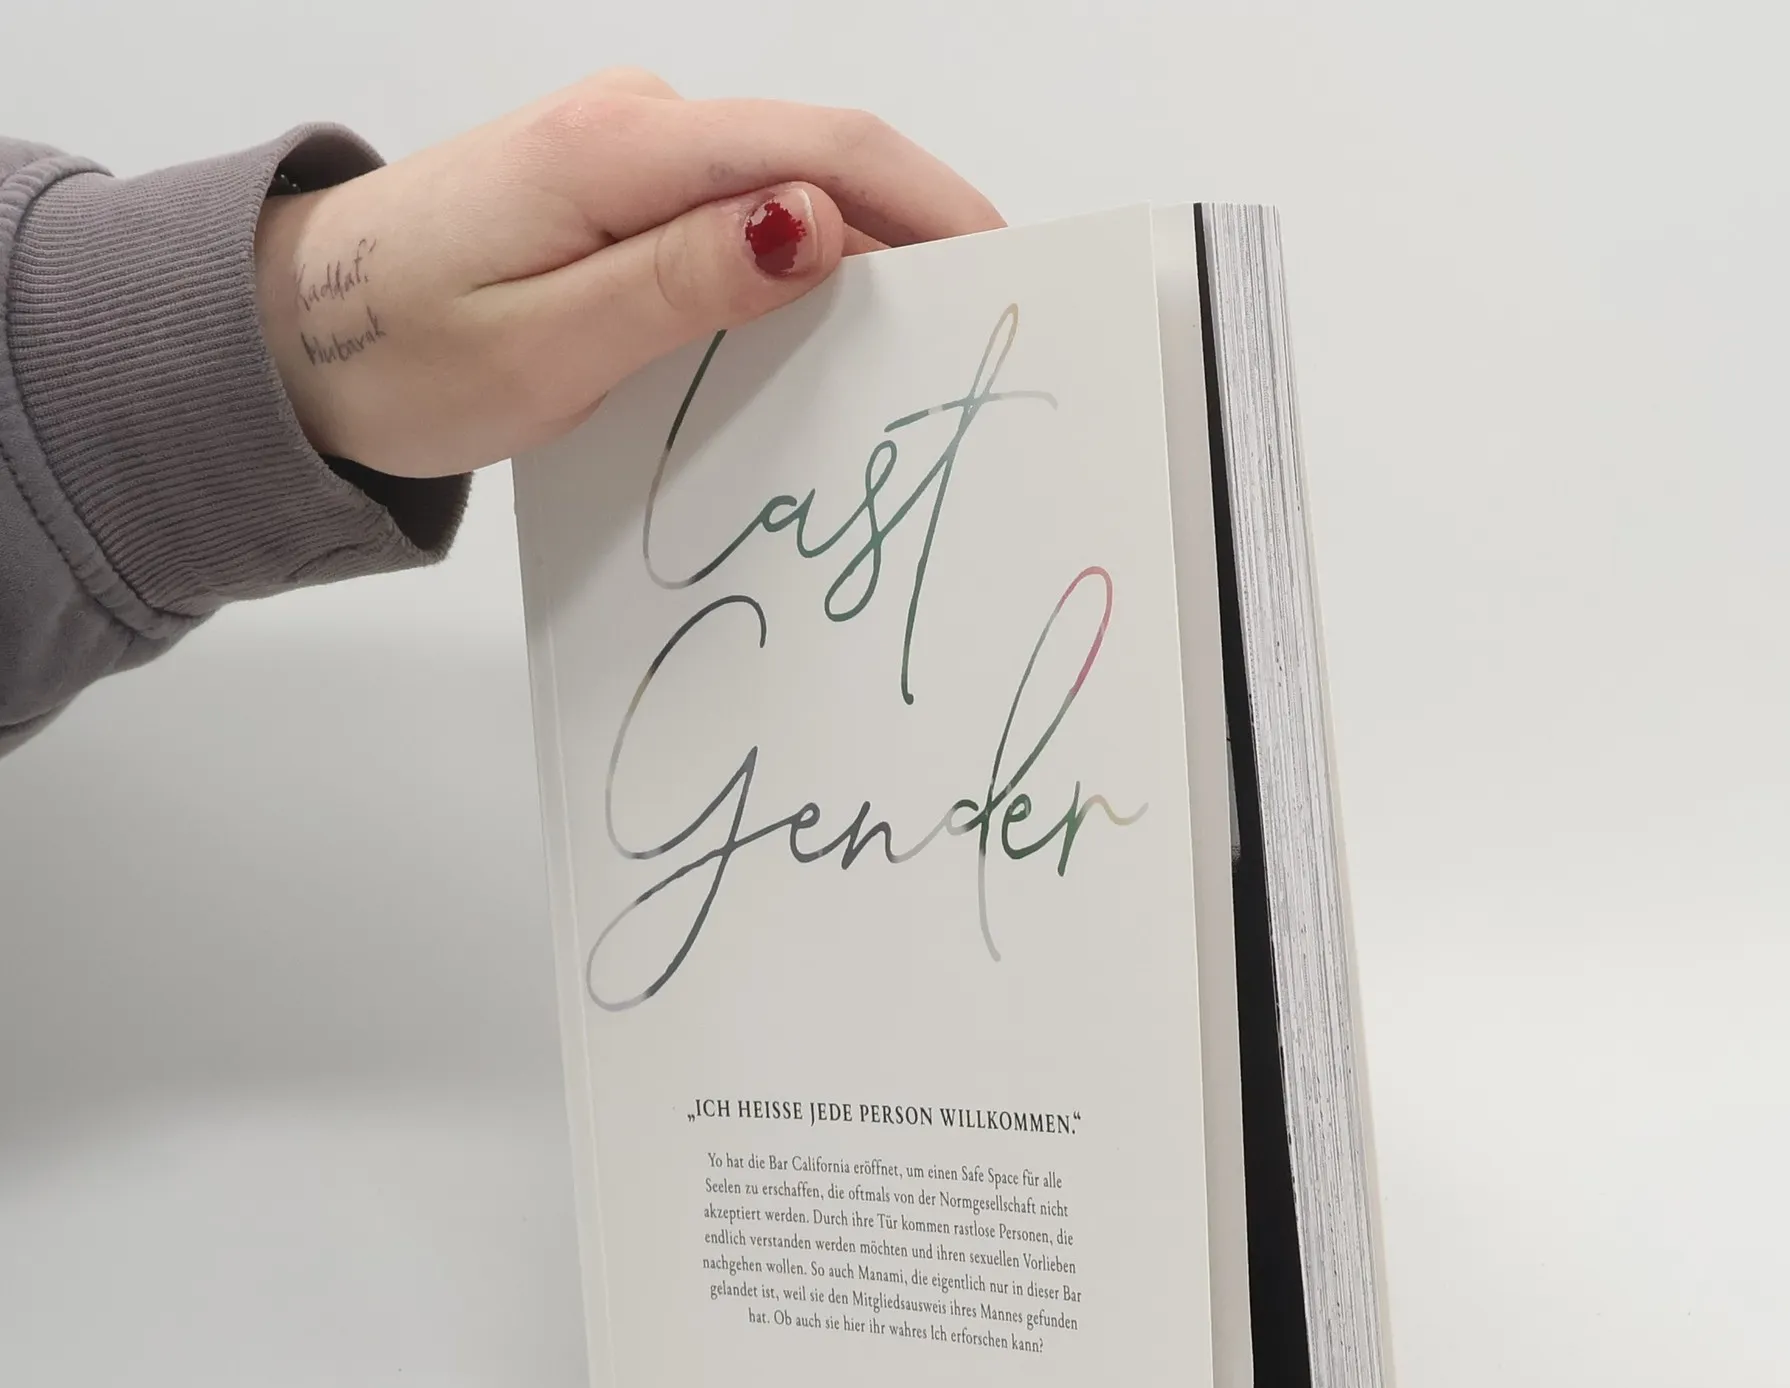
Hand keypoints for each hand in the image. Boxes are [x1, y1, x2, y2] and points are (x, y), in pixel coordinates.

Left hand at [253, 70, 1001, 477]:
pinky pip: (730, 212)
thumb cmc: (396, 356)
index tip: (1002, 269)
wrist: (282, 339)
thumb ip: (685, 282)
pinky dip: (793, 262)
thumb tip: (815, 225)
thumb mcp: (548, 344)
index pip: (821, 151)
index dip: (929, 204)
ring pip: (779, 188)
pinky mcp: (607, 190)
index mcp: (622, 153)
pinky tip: (816, 324)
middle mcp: (629, 126)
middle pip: (816, 160)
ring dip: (857, 256)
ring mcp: (619, 151)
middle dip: (913, 236)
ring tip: (912, 344)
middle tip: (973, 332)